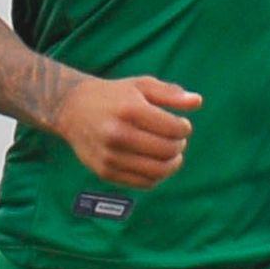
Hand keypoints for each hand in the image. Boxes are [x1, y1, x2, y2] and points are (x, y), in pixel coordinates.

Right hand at [53, 74, 201, 188]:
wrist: (71, 109)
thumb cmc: (113, 96)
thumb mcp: (141, 85)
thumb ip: (170, 93)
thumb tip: (198, 101)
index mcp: (130, 110)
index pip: (174, 129)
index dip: (184, 128)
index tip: (181, 125)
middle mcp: (118, 134)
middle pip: (167, 151)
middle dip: (179, 146)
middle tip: (177, 140)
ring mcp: (110, 156)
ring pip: (158, 171)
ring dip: (172, 164)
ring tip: (171, 154)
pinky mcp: (105, 172)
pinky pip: (143, 183)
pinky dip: (156, 176)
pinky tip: (156, 164)